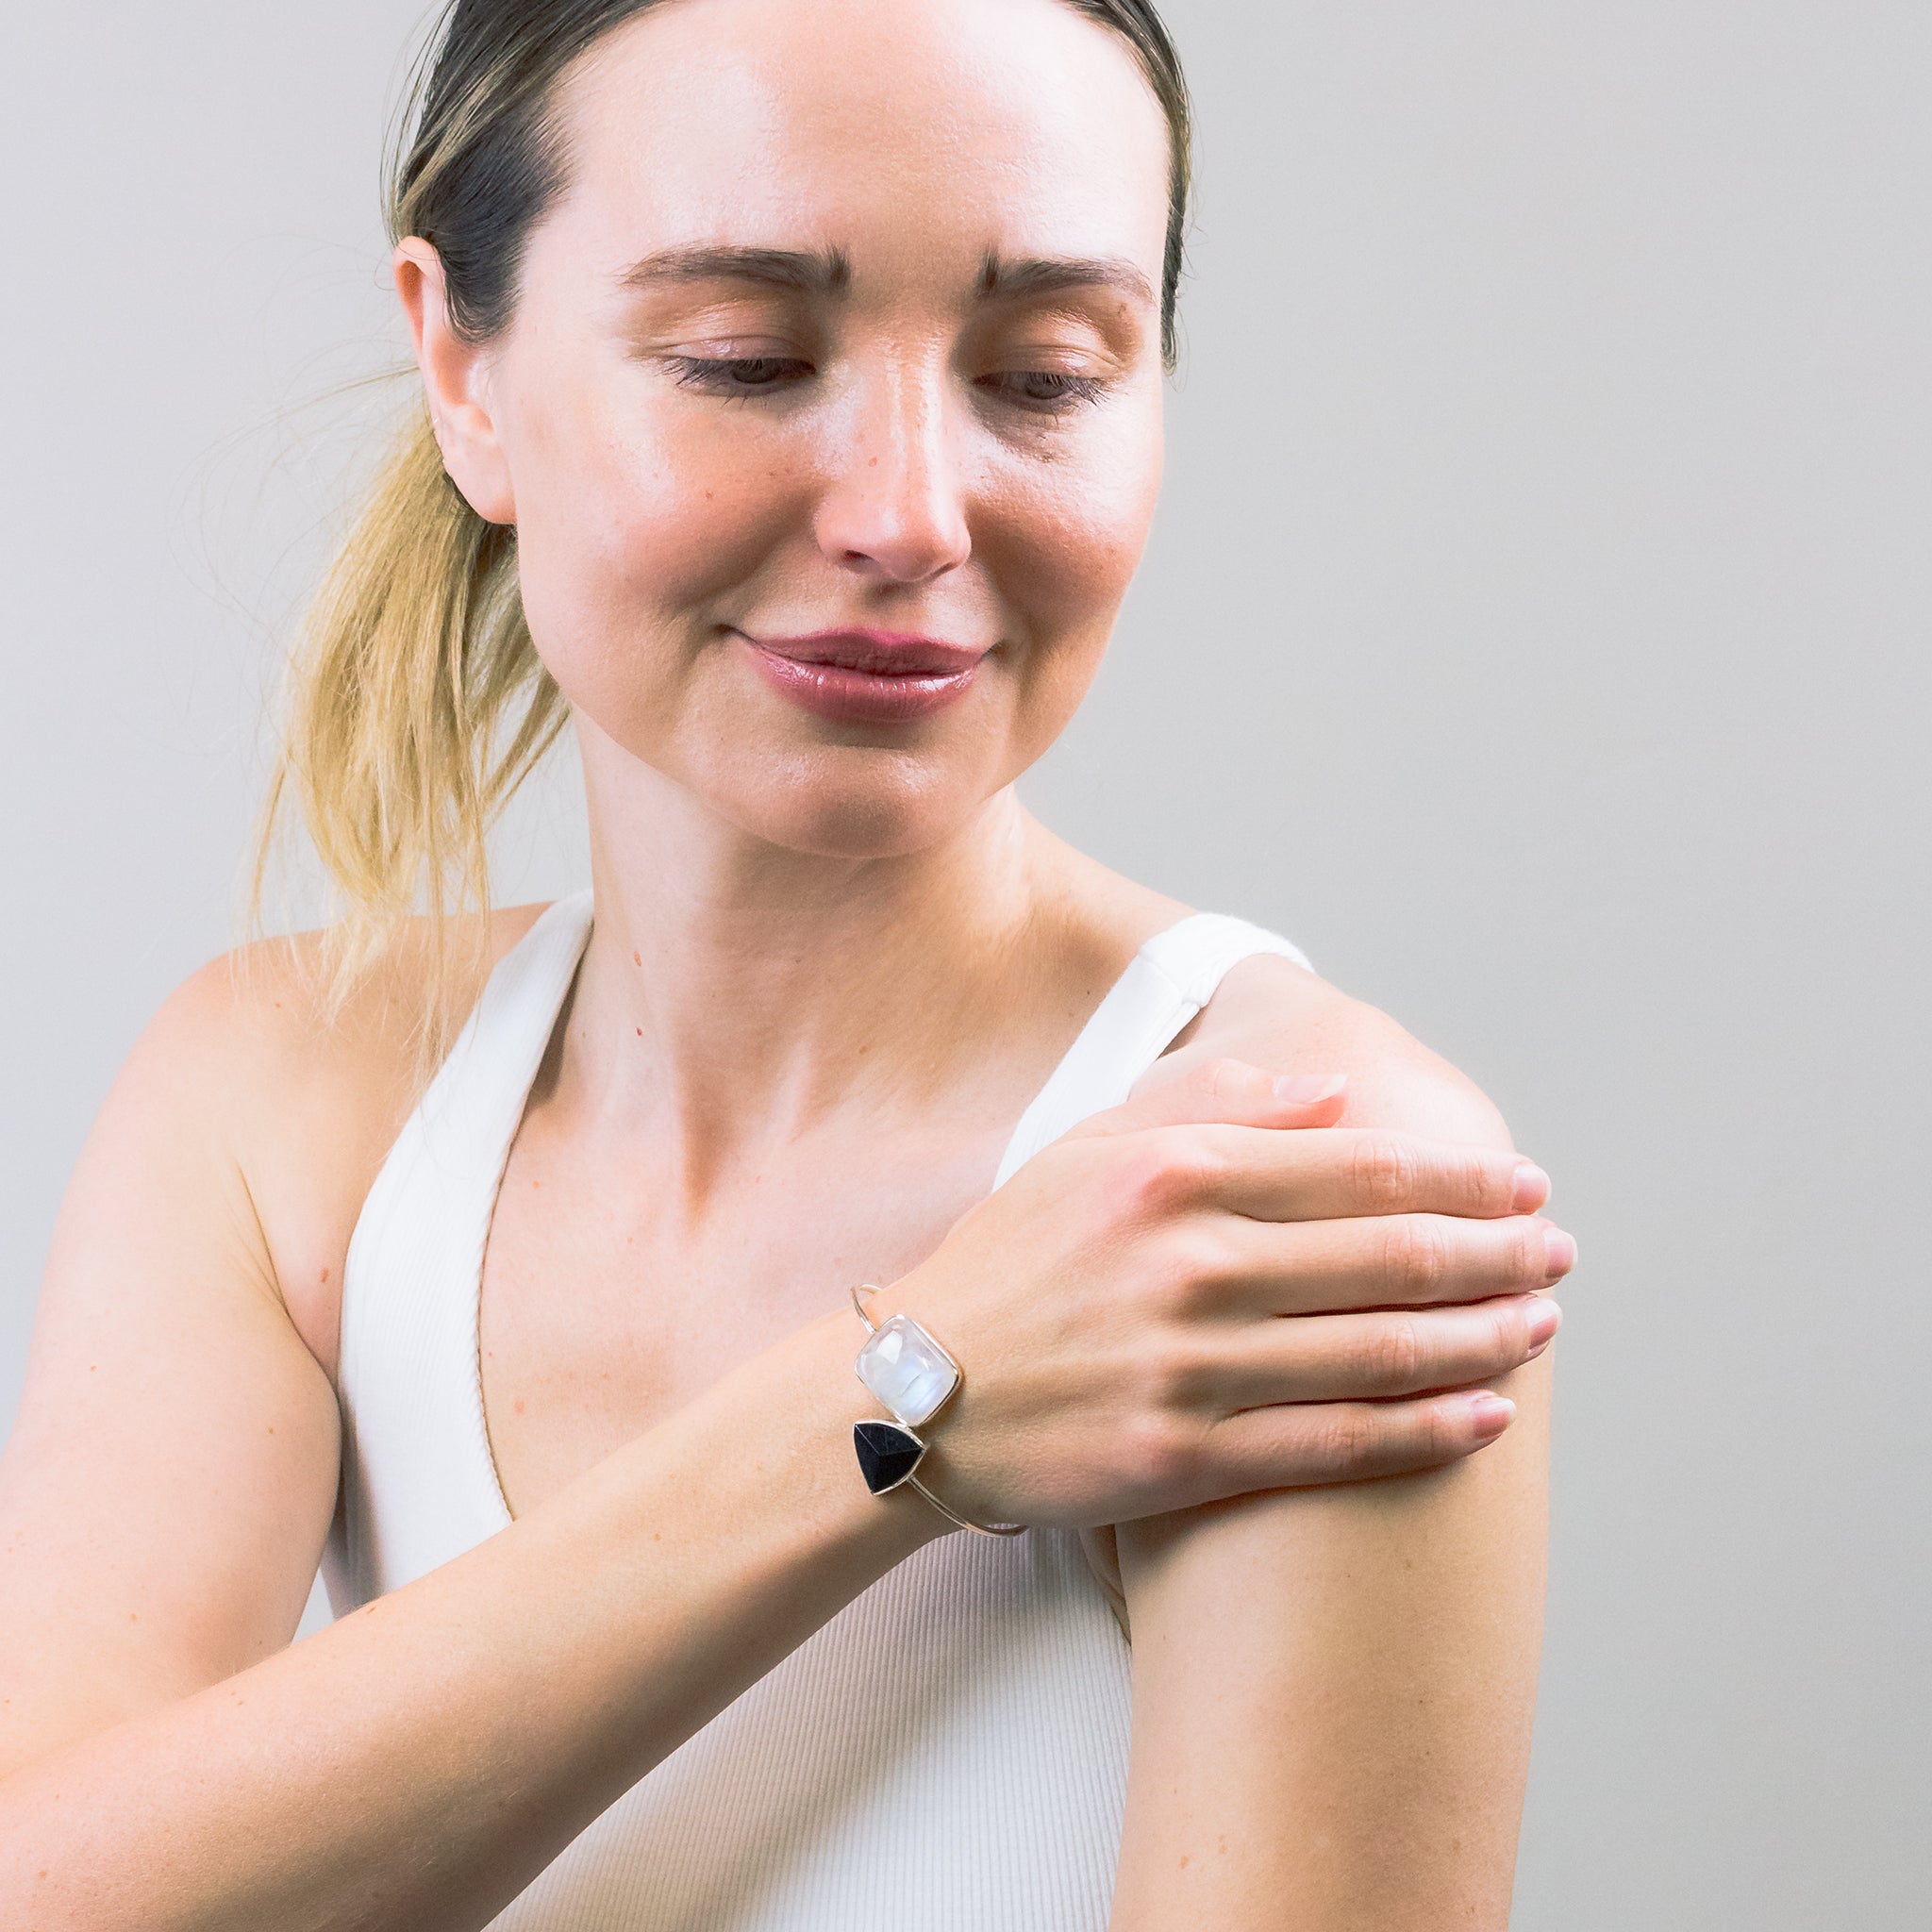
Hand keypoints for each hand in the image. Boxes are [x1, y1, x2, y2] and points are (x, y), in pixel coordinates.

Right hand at [868, 1058, 1570, 1528]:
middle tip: (1559, 1254)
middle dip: (1498, 1255)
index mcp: (1173, 1172)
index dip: (1462, 1179)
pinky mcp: (1185, 1457)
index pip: (1361, 1168)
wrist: (917, 1394)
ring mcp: (1190, 1367)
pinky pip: (1336, 1445)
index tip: (1523, 1186)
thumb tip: (1336, 1091)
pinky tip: (1487, 1415)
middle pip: (1391, 1257)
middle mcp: (1191, 1264)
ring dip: (1483, 1338)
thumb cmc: (1012, 1260)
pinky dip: (1425, 1431)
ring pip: (1380, 1352)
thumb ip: (1213, 1100)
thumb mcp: (1088, 1144)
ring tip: (1542, 1326)